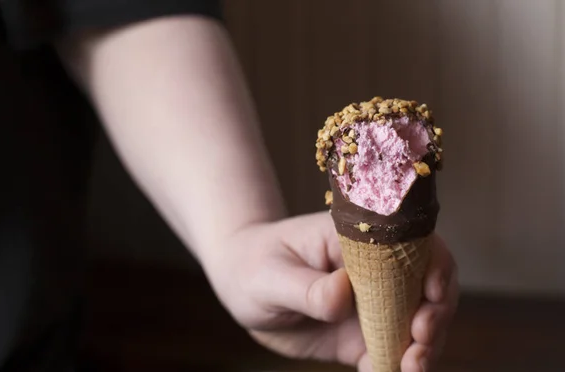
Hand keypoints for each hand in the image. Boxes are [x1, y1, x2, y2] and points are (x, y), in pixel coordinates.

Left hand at [203, 211, 458, 371]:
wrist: (242, 285)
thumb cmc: (253, 265)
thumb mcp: (270, 275)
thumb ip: (307, 287)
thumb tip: (343, 293)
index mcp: (358, 240)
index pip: (412, 244)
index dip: (434, 268)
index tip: (430, 296)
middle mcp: (374, 271)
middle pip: (428, 287)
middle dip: (436, 316)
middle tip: (419, 343)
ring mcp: (371, 305)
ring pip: (416, 325)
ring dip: (423, 349)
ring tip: (409, 369)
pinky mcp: (361, 336)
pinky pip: (389, 354)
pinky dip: (395, 369)